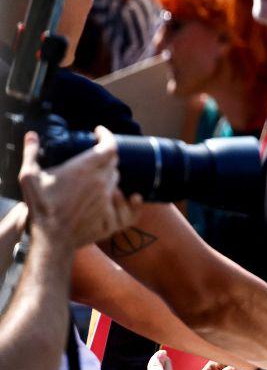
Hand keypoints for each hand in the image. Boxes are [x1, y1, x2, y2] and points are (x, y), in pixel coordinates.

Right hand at [18, 127, 141, 248]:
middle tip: (95, 155)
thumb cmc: (40, 206)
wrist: (51, 237)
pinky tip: (134, 197)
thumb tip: (31, 136)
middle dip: (105, 156)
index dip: (107, 136)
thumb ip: (31, 154)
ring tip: (98, 175)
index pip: (109, 147)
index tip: (99, 131)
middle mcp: (102, 182)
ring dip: (110, 175)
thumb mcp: (29, 177)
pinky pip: (130, 208)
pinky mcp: (112, 217)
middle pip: (113, 162)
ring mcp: (109, 200)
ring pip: (117, 181)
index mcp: (85, 169)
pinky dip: (133, 201)